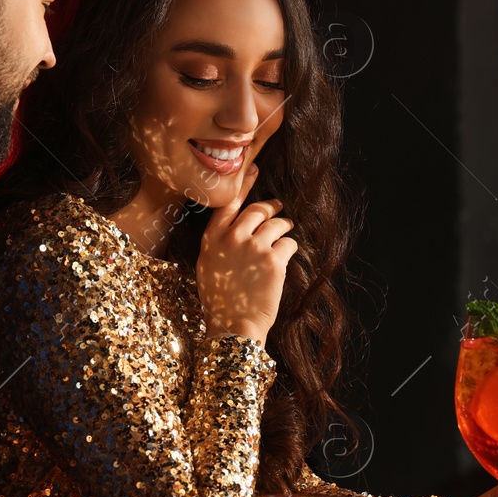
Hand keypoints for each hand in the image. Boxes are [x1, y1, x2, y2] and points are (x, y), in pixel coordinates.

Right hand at [196, 163, 296, 345]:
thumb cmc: (220, 300)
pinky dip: (290, 246)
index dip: (244, 184)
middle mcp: (231, 238)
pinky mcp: (273, 260)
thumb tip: (234, 227)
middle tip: (279, 208)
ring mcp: (253, 248)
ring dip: (284, 226)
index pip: (229, 203)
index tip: (254, 170)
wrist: (233, 327)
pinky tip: (287, 255)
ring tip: (286, 231)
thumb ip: (218, 243)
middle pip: (257, 209)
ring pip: (276, 223)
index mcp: (212, 239)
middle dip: (271, 207)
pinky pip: (288, 242)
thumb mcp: (207, 266)